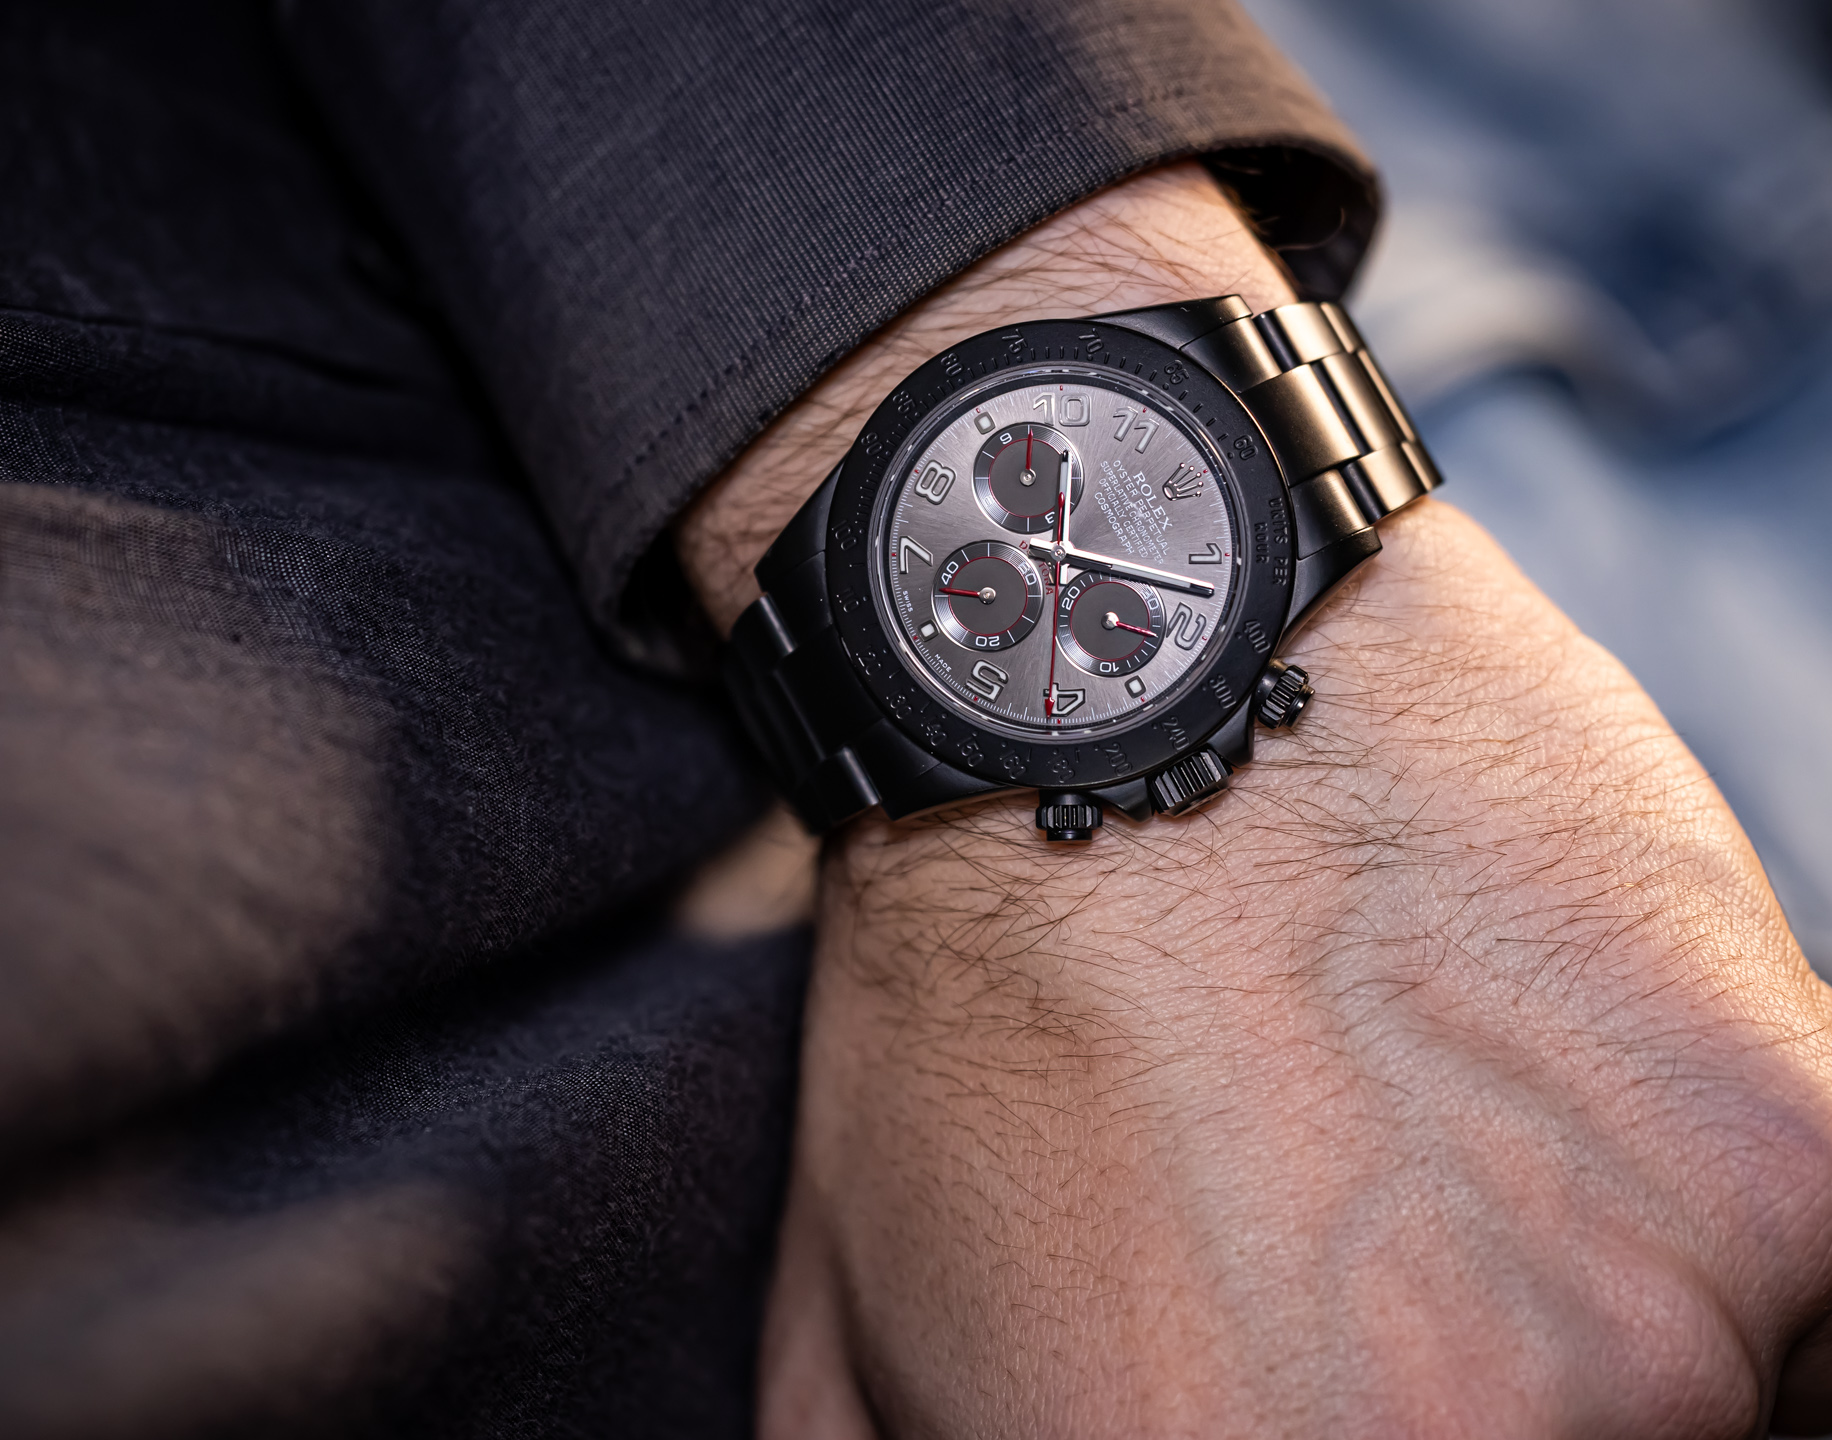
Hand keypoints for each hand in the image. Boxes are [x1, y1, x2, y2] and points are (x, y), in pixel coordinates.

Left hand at [677, 164, 1831, 1436]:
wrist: (1108, 691)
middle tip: (1380, 1258)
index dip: (1337, 1424)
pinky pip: (1827, 1274)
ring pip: (1700, 1392)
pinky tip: (1595, 1099)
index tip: (1336, 1371)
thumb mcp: (881, 1321)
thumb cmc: (980, 993)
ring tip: (1462, 1152)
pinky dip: (1727, 1212)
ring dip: (1603, 1302)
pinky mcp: (1789, 1153)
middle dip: (1471, 1390)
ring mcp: (1652, 1326)